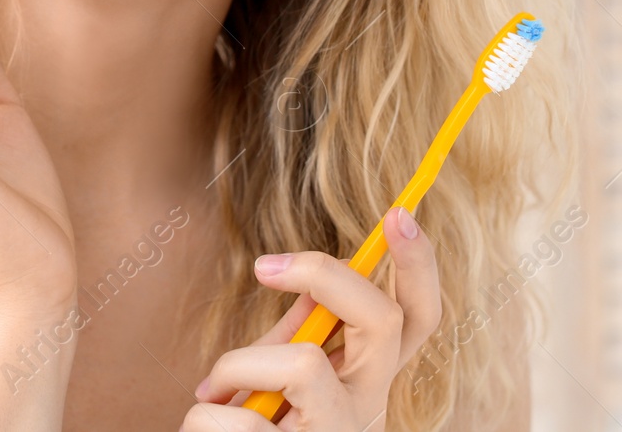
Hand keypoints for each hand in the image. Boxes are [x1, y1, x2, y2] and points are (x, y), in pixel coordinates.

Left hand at [182, 208, 440, 430]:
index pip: (417, 318)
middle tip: (261, 264)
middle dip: (326, 274)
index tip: (399, 211)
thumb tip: (302, 281)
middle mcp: (369, 409)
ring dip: (238, 363)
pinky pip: (243, 420)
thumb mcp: (279, 383)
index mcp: (366, 380)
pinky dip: (206, 415)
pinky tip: (202, 429)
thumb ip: (296, 338)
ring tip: (209, 393)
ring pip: (304, 363)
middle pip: (385, 319)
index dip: (419, 266)